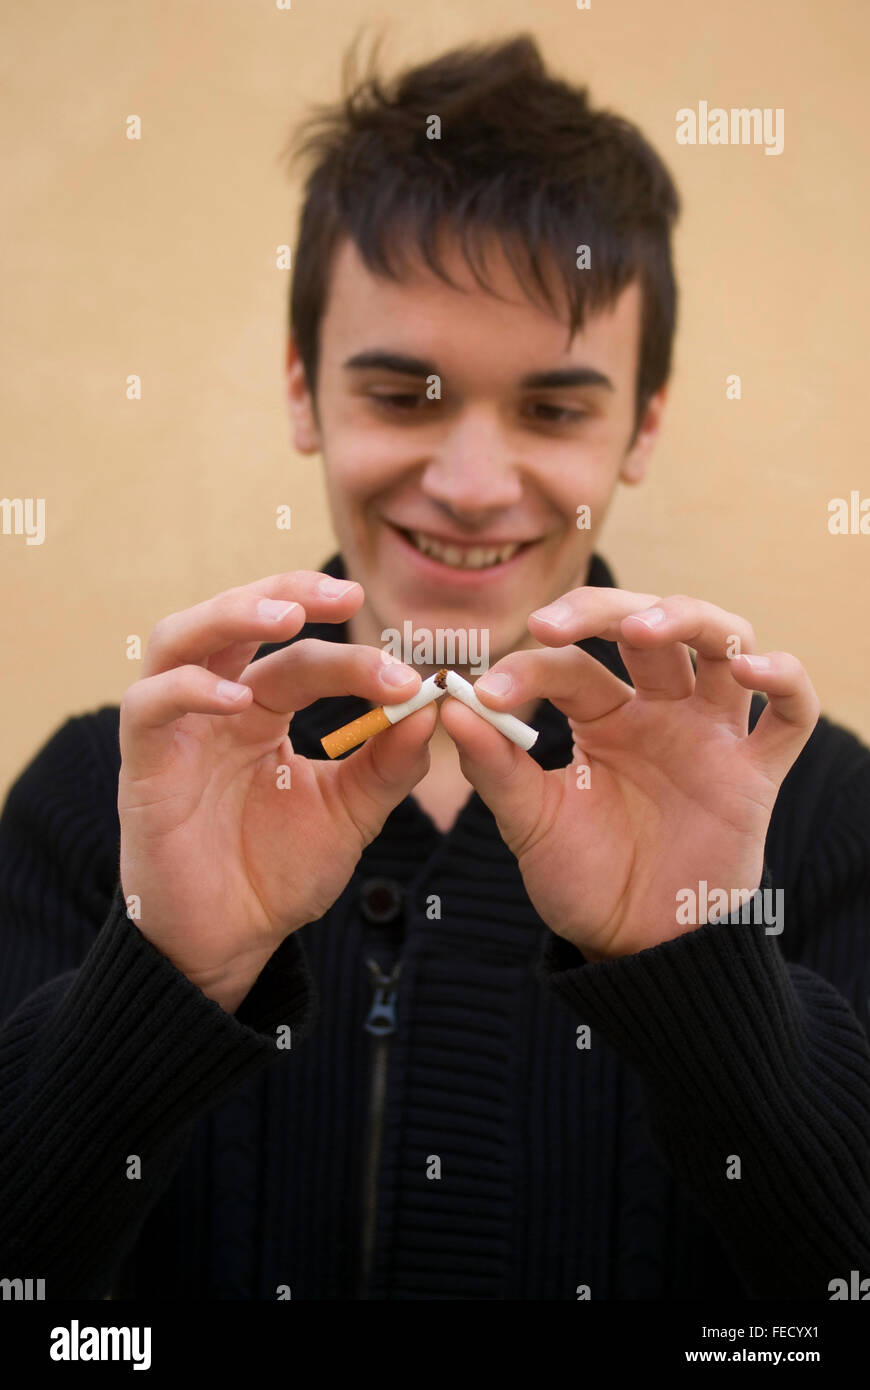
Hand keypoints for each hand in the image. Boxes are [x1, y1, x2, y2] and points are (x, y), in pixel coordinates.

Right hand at [118, 571, 435, 1010]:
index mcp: (262, 709)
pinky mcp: (141, 765)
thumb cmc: (278, 873)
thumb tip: (431, 708)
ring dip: (232, 616)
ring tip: (287, 617)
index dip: (354, 655)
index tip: (409, 678)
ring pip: (180, 638)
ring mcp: (174, 729)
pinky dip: (189, 690)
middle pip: (235, 617)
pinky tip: (238, 701)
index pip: (302, 656)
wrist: (230, 942)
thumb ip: (387, 764)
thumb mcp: (349, 814)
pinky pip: (149, 706)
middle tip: (345, 595)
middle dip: (287, 592)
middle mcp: (214, 705)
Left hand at [439, 589, 819, 960]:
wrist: (635, 950)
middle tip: (553, 624)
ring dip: (690, 619)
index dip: (527, 668)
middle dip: (604, 610)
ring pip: (723, 642)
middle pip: (648, 626)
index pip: (570, 665)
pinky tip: (751, 670)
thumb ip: (496, 766)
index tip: (483, 693)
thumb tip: (451, 705)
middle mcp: (661, 712)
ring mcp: (712, 735)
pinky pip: (792, 712)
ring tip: (645, 628)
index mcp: (603, 717)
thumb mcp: (530, 823)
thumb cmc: (584, 882)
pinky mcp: (755, 774)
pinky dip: (784, 678)